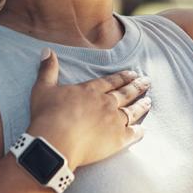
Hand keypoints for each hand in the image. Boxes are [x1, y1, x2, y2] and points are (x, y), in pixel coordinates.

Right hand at [27, 49, 151, 170]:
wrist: (55, 142)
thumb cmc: (47, 115)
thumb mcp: (43, 88)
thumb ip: (48, 69)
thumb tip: (47, 50)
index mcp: (90, 91)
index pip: (111, 81)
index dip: (122, 77)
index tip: (133, 73)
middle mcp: (106, 103)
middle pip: (125, 93)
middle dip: (137, 87)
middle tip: (147, 82)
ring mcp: (114, 121)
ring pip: (132, 111)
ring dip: (141, 105)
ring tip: (149, 101)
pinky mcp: (117, 140)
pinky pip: (132, 134)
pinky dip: (139, 131)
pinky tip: (143, 130)